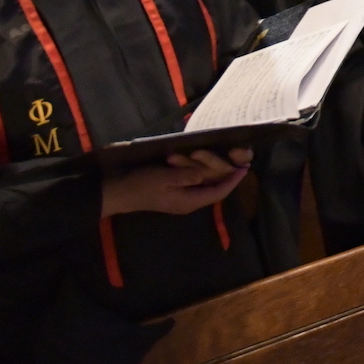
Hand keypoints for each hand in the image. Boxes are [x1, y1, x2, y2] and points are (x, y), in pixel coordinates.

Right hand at [101, 147, 250, 216]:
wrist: (118, 192)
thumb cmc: (141, 185)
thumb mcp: (164, 177)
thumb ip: (186, 176)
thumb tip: (205, 174)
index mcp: (189, 202)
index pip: (218, 193)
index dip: (233, 180)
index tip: (245, 167)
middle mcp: (188, 202)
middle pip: (214, 189)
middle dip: (225, 175)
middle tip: (237, 160)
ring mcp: (181, 198)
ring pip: (204, 185)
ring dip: (210, 172)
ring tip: (221, 160)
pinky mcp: (174, 191)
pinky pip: (194, 183)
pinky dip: (199, 172)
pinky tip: (201, 162)